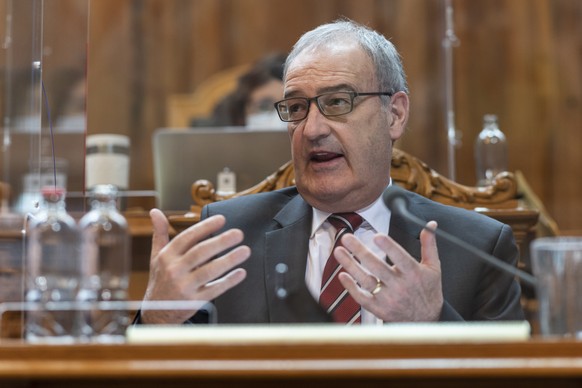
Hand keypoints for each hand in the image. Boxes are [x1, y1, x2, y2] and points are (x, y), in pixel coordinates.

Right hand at [140, 209, 250, 323]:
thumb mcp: (157, 256)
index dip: (205, 227)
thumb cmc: (161, 279)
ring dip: (229, 260)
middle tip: (238, 233)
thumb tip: (155, 211)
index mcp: (167, 256)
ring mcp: (184, 287)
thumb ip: (160, 233)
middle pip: (200, 253)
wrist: (156, 313)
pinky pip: (214, 289)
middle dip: (221, 242)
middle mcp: (174, 270)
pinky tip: (241, 272)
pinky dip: (229, 281)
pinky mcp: (194, 301)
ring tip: (245, 250)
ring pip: (209, 271)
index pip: (187, 238)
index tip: (222, 219)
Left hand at [334, 221, 442, 321]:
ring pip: (366, 280)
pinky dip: (351, 287)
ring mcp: (388, 299)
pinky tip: (342, 275)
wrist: (426, 320)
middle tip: (347, 238)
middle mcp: (400, 287)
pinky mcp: (379, 309)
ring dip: (350, 265)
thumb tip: (430, 224)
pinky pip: (362, 298)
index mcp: (414, 274)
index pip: (401, 258)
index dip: (389, 247)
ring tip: (339, 251)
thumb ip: (429, 245)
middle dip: (360, 251)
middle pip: (378, 267)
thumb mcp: (433, 267)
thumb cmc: (428, 290)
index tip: (376, 236)